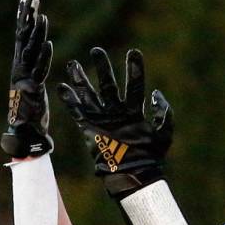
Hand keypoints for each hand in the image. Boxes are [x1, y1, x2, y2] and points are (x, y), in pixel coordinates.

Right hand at [1, 0, 53, 158]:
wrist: (25, 133)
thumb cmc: (30, 114)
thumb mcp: (33, 89)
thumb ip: (34, 74)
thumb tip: (38, 63)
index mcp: (20, 67)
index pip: (22, 37)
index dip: (24, 19)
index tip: (27, 1)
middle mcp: (20, 69)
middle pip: (23, 38)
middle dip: (27, 17)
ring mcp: (25, 78)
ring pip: (30, 50)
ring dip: (36, 33)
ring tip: (41, 15)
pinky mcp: (33, 89)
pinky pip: (39, 70)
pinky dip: (43, 56)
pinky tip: (48, 43)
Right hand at [57, 47, 172, 195]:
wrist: (133, 175)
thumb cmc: (151, 157)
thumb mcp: (163, 134)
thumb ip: (163, 113)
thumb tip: (155, 93)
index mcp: (134, 111)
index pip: (134, 85)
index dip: (134, 69)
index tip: (134, 52)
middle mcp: (117, 111)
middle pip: (109, 84)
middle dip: (102, 67)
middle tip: (97, 50)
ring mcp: (103, 118)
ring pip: (90, 94)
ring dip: (81, 80)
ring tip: (74, 63)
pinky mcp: (90, 128)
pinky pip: (77, 111)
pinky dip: (69, 100)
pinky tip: (62, 86)